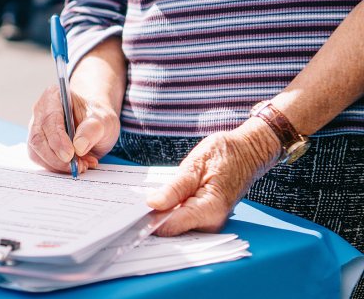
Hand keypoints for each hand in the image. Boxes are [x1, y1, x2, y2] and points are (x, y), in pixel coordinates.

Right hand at [27, 85, 120, 173]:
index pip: (49, 120)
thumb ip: (92, 130)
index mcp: (53, 97)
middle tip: (78, 167)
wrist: (96, 125)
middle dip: (57, 158)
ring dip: (58, 165)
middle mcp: (40, 112)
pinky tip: (77, 165)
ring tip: (82, 165)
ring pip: (37, 152)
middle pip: (38, 139)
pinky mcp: (38, 146)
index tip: (70, 155)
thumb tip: (78, 146)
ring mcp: (37, 129)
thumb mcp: (104, 120)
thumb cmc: (98, 118)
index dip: (57, 140)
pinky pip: (41, 161)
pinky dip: (58, 168)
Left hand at [147, 118, 281, 235]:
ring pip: (174, 226)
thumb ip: (174, 188)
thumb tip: (152, 204)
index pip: (170, 226)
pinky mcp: (206, 219)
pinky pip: (181, 220)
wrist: (249, 152)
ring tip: (150, 197)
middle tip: (135, 202)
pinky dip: (170, 211)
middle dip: (153, 217)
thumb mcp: (195, 165)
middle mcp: (211, 223)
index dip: (148, 220)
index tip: (131, 211)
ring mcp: (209, 223)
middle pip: (171, 230)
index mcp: (208, 210)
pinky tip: (162, 200)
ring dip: (160, 214)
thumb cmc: (225, 154)